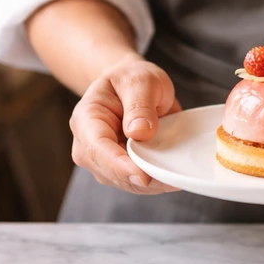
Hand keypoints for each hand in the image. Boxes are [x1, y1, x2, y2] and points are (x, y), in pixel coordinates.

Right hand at [69, 57, 180, 194]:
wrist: (132, 87)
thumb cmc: (132, 80)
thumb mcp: (140, 80)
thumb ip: (139, 104)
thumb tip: (139, 132)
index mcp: (86, 119)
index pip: (97, 148)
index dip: (119, 166)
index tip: (143, 176)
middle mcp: (88, 145)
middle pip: (110, 172)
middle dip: (141, 178)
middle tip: (173, 177)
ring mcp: (102, 161)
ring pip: (125, 183)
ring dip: (152, 183)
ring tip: (177, 174)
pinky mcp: (119, 170)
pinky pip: (137, 183)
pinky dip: (156, 183)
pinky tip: (173, 175)